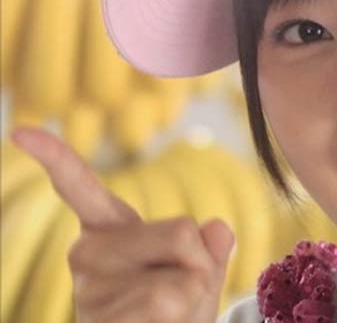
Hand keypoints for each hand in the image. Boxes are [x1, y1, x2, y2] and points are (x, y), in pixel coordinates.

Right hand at [11, 127, 235, 322]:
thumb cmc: (177, 311)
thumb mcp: (201, 271)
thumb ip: (211, 245)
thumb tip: (217, 227)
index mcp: (108, 228)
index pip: (79, 187)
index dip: (53, 156)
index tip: (19, 130)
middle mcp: (88, 252)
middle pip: (181, 232)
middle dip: (201, 262)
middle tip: (181, 291)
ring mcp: (90, 288)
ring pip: (181, 275)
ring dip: (193, 295)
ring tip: (168, 316)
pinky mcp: (99, 318)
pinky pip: (166, 301)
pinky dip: (182, 314)